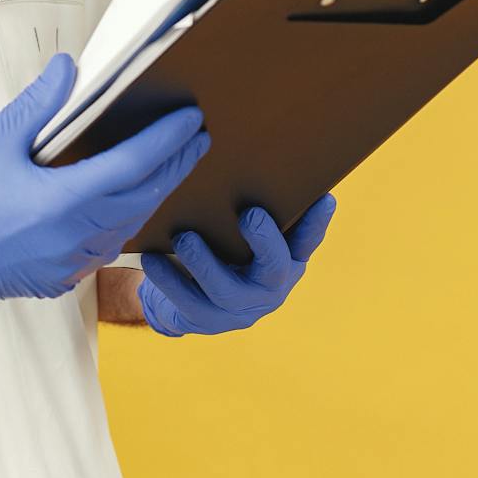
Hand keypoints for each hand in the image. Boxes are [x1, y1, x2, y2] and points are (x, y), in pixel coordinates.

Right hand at [0, 52, 211, 322]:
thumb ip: (39, 105)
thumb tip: (68, 69)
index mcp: (62, 201)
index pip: (133, 165)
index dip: (167, 140)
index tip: (190, 120)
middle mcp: (75, 237)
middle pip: (144, 196)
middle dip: (176, 165)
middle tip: (196, 138)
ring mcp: (70, 263)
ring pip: (129, 225)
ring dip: (153, 193)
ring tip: (169, 164)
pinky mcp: (61, 278)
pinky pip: (106, 245)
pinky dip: (124, 218)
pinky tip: (124, 201)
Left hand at [137, 194, 338, 337]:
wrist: (189, 303)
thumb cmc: (221, 253)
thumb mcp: (241, 236)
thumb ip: (252, 211)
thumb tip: (248, 157)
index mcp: (285, 261)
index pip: (306, 241)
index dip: (317, 223)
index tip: (325, 197)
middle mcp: (269, 287)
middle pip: (275, 268)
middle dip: (264, 240)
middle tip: (250, 213)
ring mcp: (239, 308)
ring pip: (226, 290)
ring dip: (204, 262)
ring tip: (184, 237)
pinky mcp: (207, 321)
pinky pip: (188, 303)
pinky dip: (169, 280)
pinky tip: (152, 260)